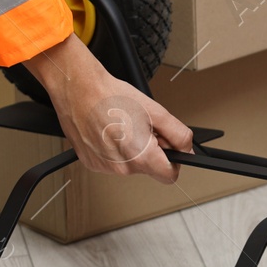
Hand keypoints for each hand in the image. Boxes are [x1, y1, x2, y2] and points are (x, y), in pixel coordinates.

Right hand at [24, 34, 193, 182]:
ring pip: (131, 165)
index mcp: (141, 156)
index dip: (173, 161)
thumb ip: (178, 134)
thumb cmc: (111, 96)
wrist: (78, 89)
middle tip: (141, 127)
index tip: (168, 149)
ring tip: (122, 126)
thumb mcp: (155, 111)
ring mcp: (105, 167)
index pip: (169, 177)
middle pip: (149, 168)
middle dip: (151, 150)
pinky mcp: (92, 163)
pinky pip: (113, 162)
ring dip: (132, 149)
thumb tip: (187, 149)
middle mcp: (123, 167)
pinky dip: (115, 149)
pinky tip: (109, 131)